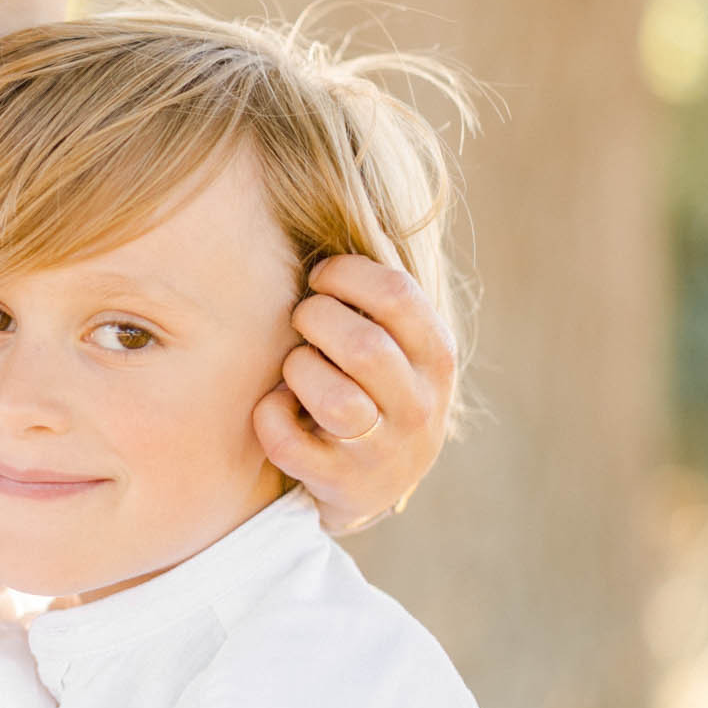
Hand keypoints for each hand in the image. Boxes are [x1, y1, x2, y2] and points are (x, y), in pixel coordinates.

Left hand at [253, 254, 456, 535]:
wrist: (376, 482)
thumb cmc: (376, 387)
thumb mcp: (402, 346)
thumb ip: (381, 302)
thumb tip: (326, 222)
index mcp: (437, 358)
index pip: (397, 294)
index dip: (345, 273)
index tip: (322, 277)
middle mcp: (419, 406)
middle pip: (361, 346)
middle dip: (315, 319)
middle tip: (303, 320)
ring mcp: (382, 452)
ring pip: (333, 400)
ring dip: (299, 370)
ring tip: (298, 369)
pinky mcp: (339, 485)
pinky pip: (288, 441)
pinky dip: (269, 416)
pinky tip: (279, 406)